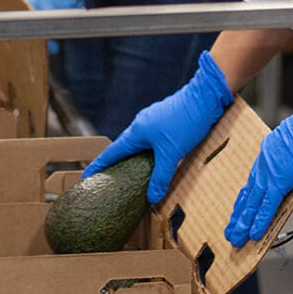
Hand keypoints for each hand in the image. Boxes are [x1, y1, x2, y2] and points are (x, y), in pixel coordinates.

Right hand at [82, 51, 233, 201]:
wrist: (205, 95)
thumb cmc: (186, 122)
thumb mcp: (172, 154)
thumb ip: (161, 177)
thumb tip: (152, 198)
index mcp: (137, 132)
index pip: (112, 152)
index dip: (99, 166)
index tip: (86, 176)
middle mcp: (141, 124)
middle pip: (124, 147)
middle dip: (117, 163)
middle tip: (108, 179)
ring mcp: (153, 119)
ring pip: (139, 142)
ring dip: (135, 156)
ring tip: (132, 173)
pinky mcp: (165, 118)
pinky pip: (151, 138)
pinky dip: (149, 150)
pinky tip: (156, 159)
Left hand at [225, 77, 292, 247]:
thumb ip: (290, 156)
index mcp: (268, 151)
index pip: (254, 180)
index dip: (246, 197)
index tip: (239, 209)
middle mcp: (264, 162)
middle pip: (248, 193)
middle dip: (240, 213)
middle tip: (231, 229)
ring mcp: (270, 172)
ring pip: (252, 202)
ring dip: (244, 222)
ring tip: (236, 237)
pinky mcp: (279, 180)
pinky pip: (267, 204)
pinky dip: (259, 220)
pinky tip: (253, 233)